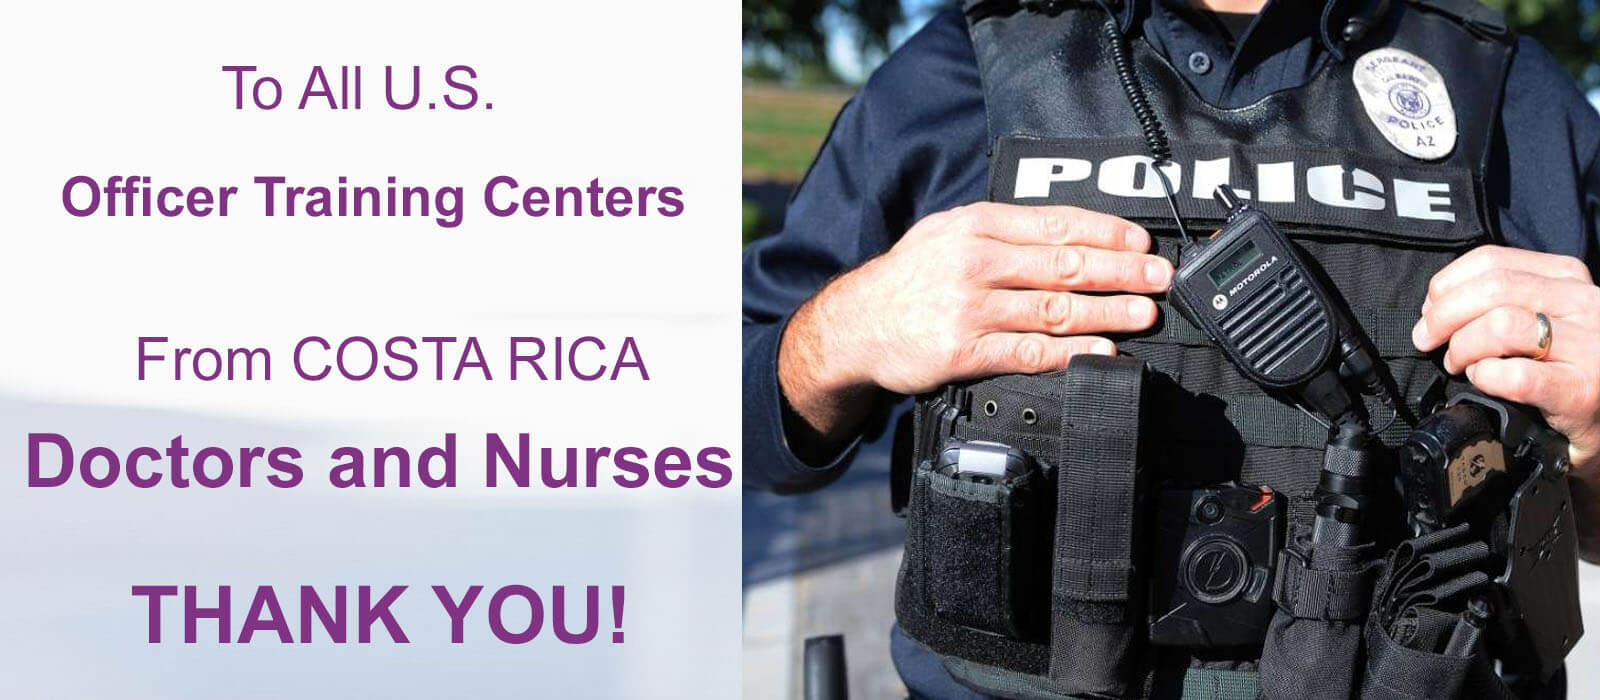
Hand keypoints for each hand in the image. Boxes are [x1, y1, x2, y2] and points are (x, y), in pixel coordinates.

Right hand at [779, 202, 1171, 449]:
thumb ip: (1000, 231)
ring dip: (1107, 313)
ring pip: (1054, 310)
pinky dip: (1070, 353)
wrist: (853, 325)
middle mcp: (974, 262)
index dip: (1106, 233)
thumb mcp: (945, 233)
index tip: (1142, 243)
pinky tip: (1101, 352)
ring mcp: (969, 308)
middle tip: (1159, 278)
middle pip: (1064, 265)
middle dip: (1121, 272)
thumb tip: (1068, 235)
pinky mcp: (962, 351)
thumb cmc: (908, 279)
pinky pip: (1027, 352)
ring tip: (1144, 315)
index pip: (1055, 224)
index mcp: (975, 225)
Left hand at [1411, 245, 1599, 557]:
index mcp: (1568, 279)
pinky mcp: (1583, 390)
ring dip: (1463, 347)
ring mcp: (1588, 347)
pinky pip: (1515, 375)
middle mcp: (1584, 304)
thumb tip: (1437, 304)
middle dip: (1444, 316)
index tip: (1429, 309)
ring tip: (1458, 365)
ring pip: (1501, 325)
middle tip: (1428, 341)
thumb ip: (1503, 300)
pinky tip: (1484, 382)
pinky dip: (1486, 377)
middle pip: (1492, 289)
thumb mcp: (1544, 317)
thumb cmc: (1567, 367)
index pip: (1492, 260)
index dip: (1447, 285)